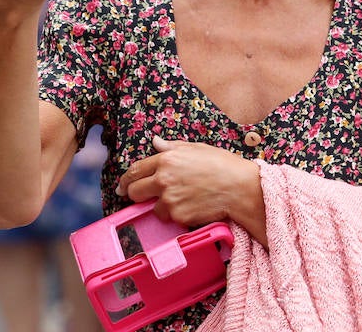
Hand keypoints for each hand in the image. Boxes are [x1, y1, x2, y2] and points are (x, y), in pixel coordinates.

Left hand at [116, 137, 263, 239]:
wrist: (238, 187)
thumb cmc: (221, 164)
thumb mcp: (195, 148)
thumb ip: (170, 147)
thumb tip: (154, 142)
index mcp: (165, 160)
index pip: (134, 170)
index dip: (125, 180)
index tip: (122, 186)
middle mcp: (163, 179)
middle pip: (134, 192)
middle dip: (136, 194)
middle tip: (145, 196)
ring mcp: (170, 200)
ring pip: (153, 208)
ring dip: (162, 207)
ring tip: (183, 199)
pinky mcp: (178, 216)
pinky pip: (170, 218)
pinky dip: (177, 215)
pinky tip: (192, 206)